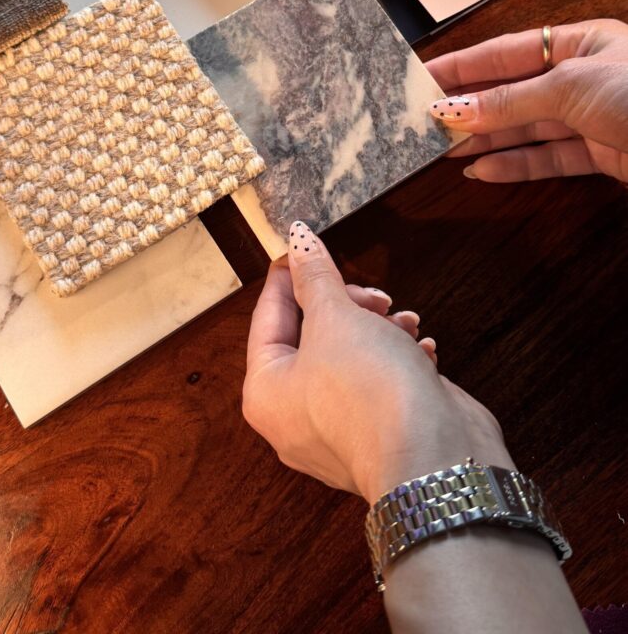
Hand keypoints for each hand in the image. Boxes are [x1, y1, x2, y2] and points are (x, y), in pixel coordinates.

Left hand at [243, 223, 513, 504]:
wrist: (435, 459)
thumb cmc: (372, 394)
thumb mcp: (336, 318)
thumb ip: (315, 277)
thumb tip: (299, 241)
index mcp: (266, 391)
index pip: (268, 316)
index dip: (288, 276)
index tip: (303, 247)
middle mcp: (294, 417)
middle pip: (310, 335)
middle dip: (346, 305)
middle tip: (373, 296)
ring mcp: (338, 429)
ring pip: (349, 356)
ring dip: (379, 329)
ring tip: (403, 322)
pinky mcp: (378, 434)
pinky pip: (379, 383)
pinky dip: (399, 359)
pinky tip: (420, 350)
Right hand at [426, 18, 627, 181]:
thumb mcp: (569, 86)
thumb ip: (510, 101)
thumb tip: (456, 110)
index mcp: (579, 43)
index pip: (506, 51)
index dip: (463, 65)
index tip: (423, 77)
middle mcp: (582, 77)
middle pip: (513, 92)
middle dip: (470, 108)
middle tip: (427, 121)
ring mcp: (591, 117)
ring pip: (527, 128)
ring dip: (486, 140)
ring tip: (445, 150)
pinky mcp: (601, 154)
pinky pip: (550, 158)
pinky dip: (517, 165)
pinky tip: (484, 170)